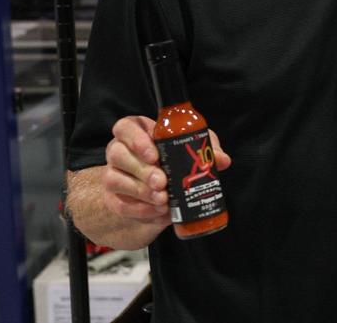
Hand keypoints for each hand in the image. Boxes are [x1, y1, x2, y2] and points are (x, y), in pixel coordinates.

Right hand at [102, 116, 231, 227]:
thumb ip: (207, 150)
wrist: (162, 195)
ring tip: (163, 199)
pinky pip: (119, 204)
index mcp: (137, 132)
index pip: (125, 126)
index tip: (154, 154)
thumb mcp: (194, 149)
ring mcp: (114, 174)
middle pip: (117, 153)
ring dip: (140, 191)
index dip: (136, 139)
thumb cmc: (176, 161)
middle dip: (141, 169)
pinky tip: (157, 210)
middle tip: (163, 182)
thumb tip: (222, 160)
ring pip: (113, 179)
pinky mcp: (113, 198)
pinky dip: (140, 209)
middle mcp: (119, 150)